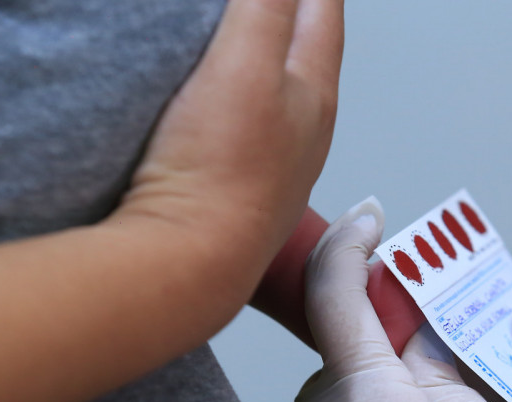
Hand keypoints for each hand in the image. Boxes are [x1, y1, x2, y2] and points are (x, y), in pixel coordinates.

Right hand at [118, 0, 343, 292]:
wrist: (188, 265)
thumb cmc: (222, 172)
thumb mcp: (245, 60)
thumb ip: (268, 5)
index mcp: (314, 93)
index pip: (323, 12)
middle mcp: (303, 132)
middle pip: (306, 54)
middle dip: (296, 15)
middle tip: (288, 0)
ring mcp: (272, 167)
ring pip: (278, 96)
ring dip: (266, 62)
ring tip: (248, 41)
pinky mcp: (235, 192)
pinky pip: (244, 131)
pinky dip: (236, 102)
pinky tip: (214, 106)